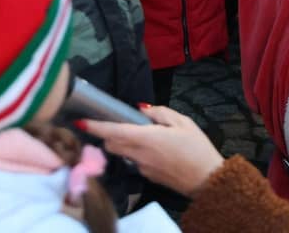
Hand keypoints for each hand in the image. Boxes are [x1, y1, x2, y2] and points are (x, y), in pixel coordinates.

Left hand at [82, 106, 224, 196]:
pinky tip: (156, 150)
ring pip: (122, 154)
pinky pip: (135, 162)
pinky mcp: (147, 177)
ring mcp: (142, 168)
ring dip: (123, 144)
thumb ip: (160, 113)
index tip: (80, 121)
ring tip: (144, 136)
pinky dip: (137, 154)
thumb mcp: (183, 122)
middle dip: (108, 134)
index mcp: (146, 138)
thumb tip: (142, 109)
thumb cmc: (197, 148)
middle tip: (118, 123)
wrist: (207, 180)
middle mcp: (139, 155)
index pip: (113, 132)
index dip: (95, 126)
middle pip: (111, 144)